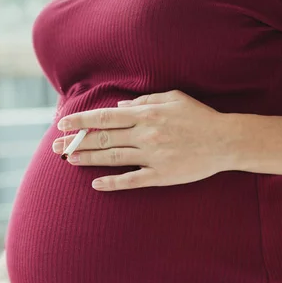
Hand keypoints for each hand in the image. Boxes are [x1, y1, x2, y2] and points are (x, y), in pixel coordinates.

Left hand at [53, 90, 233, 190]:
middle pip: (103, 138)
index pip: (105, 117)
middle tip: (56, 148)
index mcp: (147, 114)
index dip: (81, 121)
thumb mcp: (174, 98)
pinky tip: (96, 184)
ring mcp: (153, 156)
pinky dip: (113, 183)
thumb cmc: (199, 117)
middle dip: (77, 142)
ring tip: (69, 161)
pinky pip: (133, 180)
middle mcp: (146, 134)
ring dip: (88, 159)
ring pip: (113, 158)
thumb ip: (145, 101)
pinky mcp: (162, 175)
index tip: (62, 125)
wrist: (225, 141)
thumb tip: (119, 107)